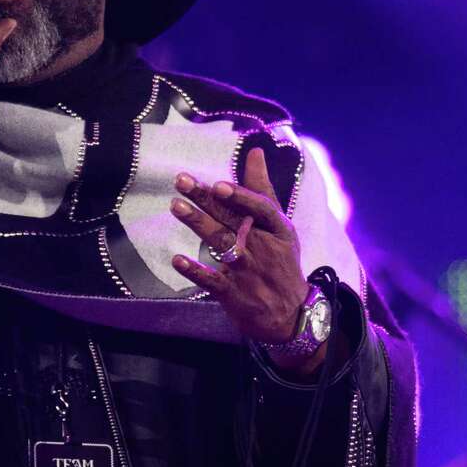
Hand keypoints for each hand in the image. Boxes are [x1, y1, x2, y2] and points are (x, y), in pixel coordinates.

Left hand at [168, 147, 323, 374]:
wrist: (291, 314)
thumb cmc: (280, 260)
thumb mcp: (278, 225)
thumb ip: (262, 189)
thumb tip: (255, 151)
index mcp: (277, 230)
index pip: (261, 209)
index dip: (240, 197)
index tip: (218, 184)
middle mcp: (263, 248)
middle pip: (232, 220)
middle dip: (206, 200)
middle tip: (181, 180)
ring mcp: (247, 272)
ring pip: (221, 244)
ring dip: (197, 224)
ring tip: (175, 206)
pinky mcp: (233, 293)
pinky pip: (212, 280)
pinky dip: (195, 271)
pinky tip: (177, 260)